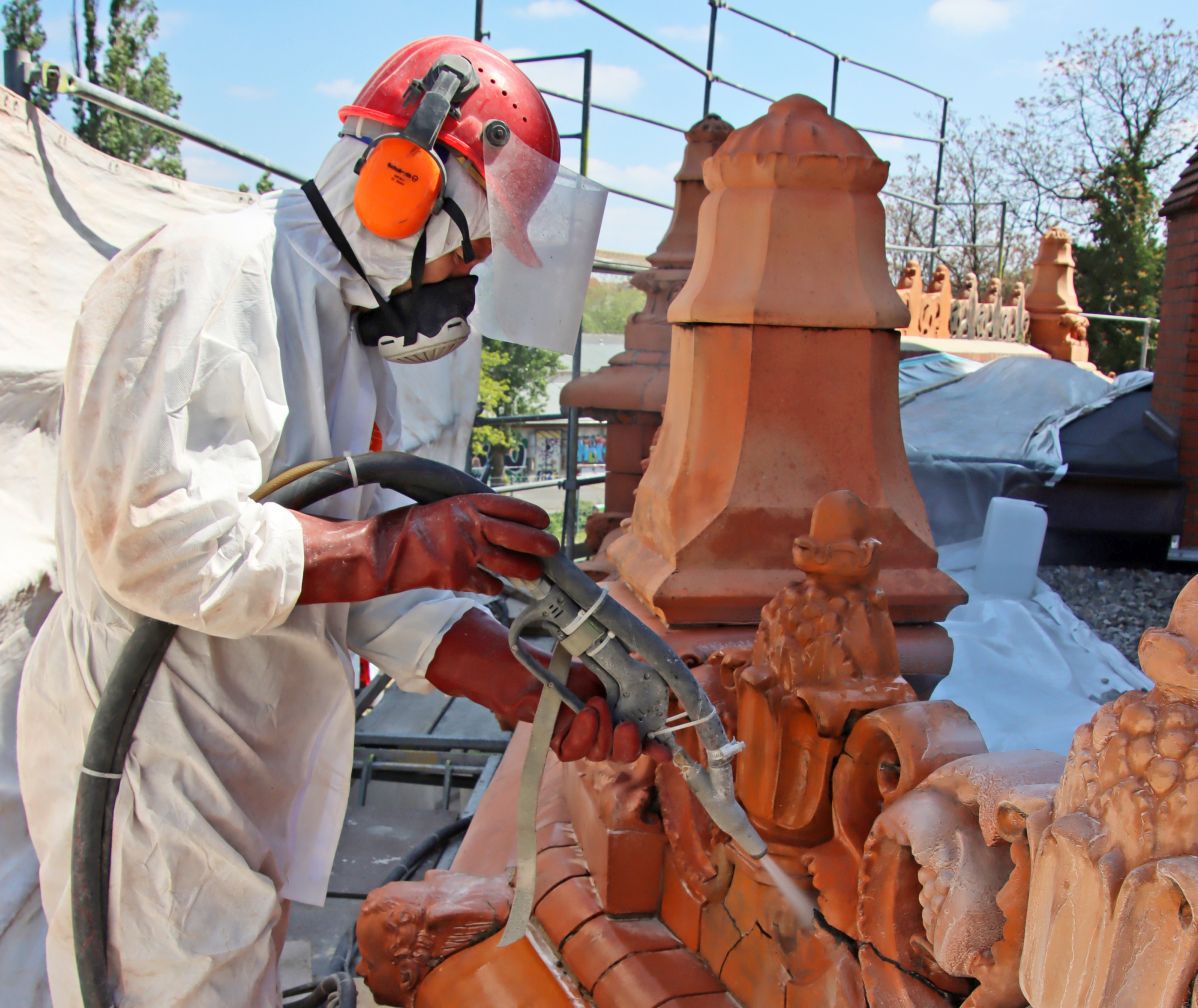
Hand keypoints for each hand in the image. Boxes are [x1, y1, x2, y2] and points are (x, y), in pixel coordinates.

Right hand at [294, 494, 557, 603]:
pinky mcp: (457, 576)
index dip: (528, 513)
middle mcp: (468, 525)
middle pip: (514, 535)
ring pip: (506, 563)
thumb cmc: (402, 530)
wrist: (377, 554)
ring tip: (535, 574)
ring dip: (523, 570)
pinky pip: (485, 584)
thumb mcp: (436, 510)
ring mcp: (464, 551)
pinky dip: (492, 587)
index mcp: (463, 504)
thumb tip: (488, 523)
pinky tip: (497, 588)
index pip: (506, 505)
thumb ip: (463, 516)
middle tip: (552, 549)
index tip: (543, 520)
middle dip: (538, 543)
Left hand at [553, 664, 670, 764]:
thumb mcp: (614, 674)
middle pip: (625, 755)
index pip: (646, 743)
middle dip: (630, 744)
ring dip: (602, 729)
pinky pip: (575, 751)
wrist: (548, 673)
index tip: (665, 752)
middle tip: (627, 725)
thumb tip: (660, 680)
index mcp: (625, 722)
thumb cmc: (582, 673)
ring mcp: (585, 744)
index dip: (657, 749)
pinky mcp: (562, 745)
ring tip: (596, 703)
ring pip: (601, 753)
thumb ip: (635, 681)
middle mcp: (608, 737)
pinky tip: (585, 713)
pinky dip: (583, 733)